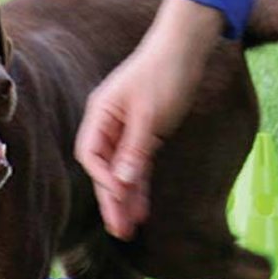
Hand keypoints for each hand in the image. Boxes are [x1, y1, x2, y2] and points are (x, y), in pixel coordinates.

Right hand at [75, 0, 223, 239]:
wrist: (186, 46)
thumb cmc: (165, 73)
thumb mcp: (151, 115)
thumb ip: (136, 150)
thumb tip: (123, 184)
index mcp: (100, 115)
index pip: (91, 155)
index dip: (103, 179)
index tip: (120, 196)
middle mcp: (108, 124)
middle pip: (104, 169)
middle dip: (112, 200)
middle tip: (119, 231)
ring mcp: (126, 130)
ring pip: (122, 172)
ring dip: (126, 200)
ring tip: (129, 229)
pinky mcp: (145, 134)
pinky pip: (138, 166)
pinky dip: (140, 186)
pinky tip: (143, 209)